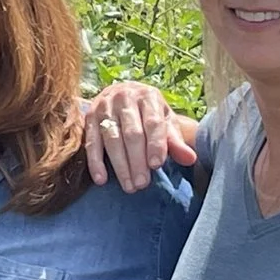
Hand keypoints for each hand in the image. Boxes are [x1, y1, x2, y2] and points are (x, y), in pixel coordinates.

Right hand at [78, 83, 197, 192]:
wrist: (122, 92)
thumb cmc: (147, 113)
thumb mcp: (165, 121)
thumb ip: (176, 141)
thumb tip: (191, 159)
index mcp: (148, 97)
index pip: (153, 122)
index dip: (155, 144)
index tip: (156, 166)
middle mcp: (125, 98)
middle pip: (131, 133)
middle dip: (137, 160)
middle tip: (142, 184)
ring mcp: (104, 107)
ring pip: (111, 139)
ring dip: (120, 165)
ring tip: (129, 186)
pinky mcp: (89, 117)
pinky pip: (91, 142)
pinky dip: (95, 162)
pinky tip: (101, 179)